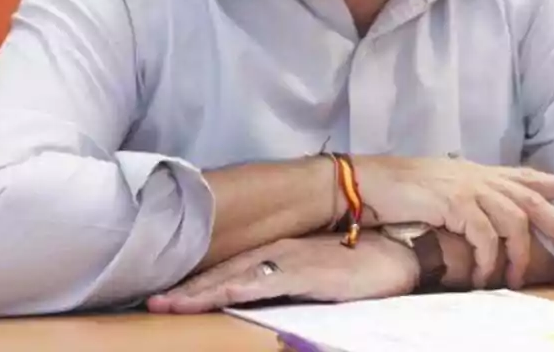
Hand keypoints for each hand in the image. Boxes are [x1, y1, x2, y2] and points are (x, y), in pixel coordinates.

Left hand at [146, 234, 419, 313]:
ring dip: (198, 293)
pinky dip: (234, 289)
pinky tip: (214, 297)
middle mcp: (277, 252)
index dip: (197, 283)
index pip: (230, 268)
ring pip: (232, 278)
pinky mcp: (304, 272)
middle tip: (152, 303)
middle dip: (186, 290)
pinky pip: (262, 283)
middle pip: (221, 273)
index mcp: (279, 251)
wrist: (401, 249)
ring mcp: (289, 261)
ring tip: (167, 305)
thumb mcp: (319, 271)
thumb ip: (291, 277)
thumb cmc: (365, 261)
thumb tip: (265, 287)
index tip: (167, 295)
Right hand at [356, 157, 553, 289]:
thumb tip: (487, 219)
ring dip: (518, 255)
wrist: (370, 183)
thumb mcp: (445, 188)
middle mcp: (480, 176)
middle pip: (533, 199)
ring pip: (514, 221)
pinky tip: (482, 276)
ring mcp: (469, 187)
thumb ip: (469, 197)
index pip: (529, 176)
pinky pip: (484, 236)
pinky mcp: (455, 202)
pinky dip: (488, 259)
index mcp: (480, 172)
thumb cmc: (403, 190)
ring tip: (515, 280)